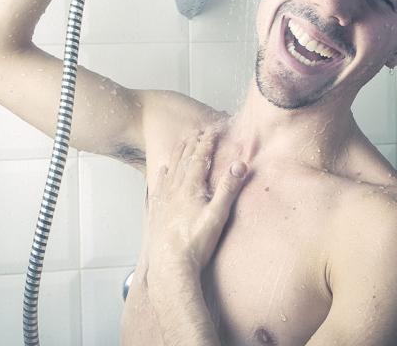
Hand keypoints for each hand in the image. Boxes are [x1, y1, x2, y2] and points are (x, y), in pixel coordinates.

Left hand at [146, 129, 248, 279]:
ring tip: (181, 143)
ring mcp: (164, 200)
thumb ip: (228, 189)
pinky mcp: (157, 211)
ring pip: (171, 170)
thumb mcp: (217, 215)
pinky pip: (159, 186)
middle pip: (183, 160)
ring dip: (177, 154)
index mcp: (190, 188)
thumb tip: (239, 164)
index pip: (199, 158)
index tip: (211, 131)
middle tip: (197, 131)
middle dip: (192, 144)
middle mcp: (175, 190)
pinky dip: (162, 174)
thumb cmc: (196, 243)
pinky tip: (163, 170)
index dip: (206, 143)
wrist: (171, 265)